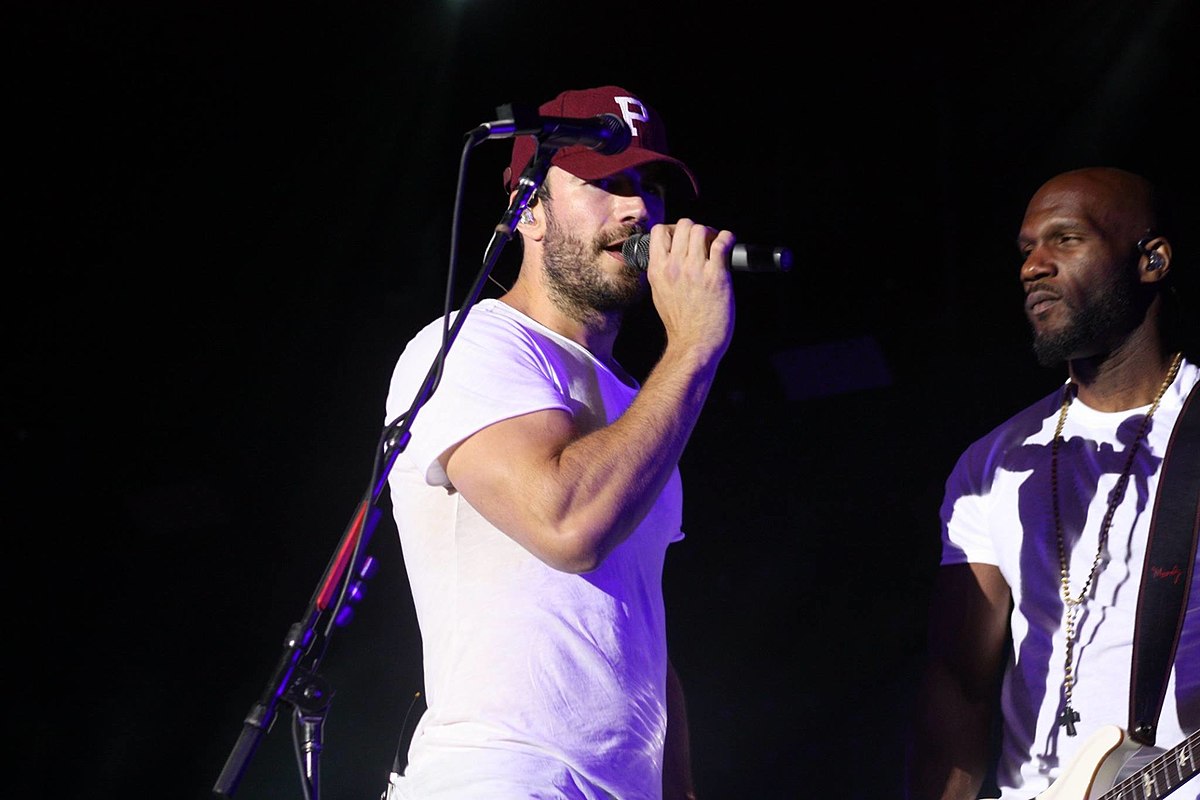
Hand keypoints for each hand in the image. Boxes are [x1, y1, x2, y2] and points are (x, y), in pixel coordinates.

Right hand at [644, 218, 735, 365]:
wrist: (694, 343)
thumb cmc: (679, 323)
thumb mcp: (659, 294)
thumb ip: (662, 272)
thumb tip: (670, 257)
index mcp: (657, 270)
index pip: (658, 231)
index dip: (673, 229)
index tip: (682, 238)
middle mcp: (674, 266)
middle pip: (683, 225)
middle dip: (695, 229)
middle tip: (703, 240)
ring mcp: (695, 270)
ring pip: (701, 230)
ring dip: (711, 232)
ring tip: (716, 244)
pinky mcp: (716, 275)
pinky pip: (722, 242)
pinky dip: (728, 238)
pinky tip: (729, 243)